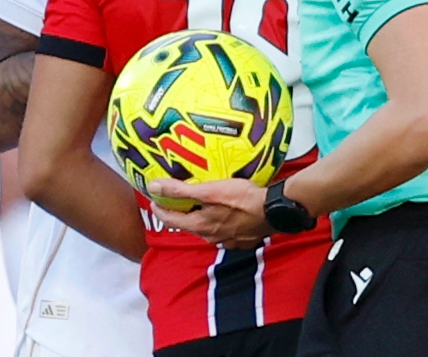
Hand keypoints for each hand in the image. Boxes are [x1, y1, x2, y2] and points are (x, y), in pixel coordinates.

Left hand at [148, 178, 272, 248]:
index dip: (160, 209)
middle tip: (177, 199)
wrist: (274, 210)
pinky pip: (224, 231)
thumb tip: (154, 187)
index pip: (171, 219)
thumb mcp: (208, 190)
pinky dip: (219, 222)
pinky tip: (224, 212)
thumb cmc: (241, 199)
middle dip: (181, 213)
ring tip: (201, 204)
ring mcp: (228, 240)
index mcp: (200, 226)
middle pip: (189, 224)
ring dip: (201, 217)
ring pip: (207, 229)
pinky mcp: (242, 239)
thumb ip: (180, 190)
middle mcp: (211, 237)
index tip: (154, 200)